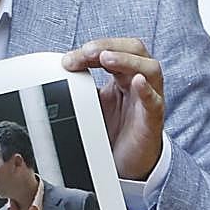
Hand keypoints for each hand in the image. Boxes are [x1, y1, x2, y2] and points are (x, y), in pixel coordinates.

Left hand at [62, 38, 163, 180]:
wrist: (126, 163)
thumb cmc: (113, 129)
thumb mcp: (92, 103)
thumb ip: (80, 88)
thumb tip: (55, 76)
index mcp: (123, 74)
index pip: (112, 50)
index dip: (91, 49)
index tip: (68, 60)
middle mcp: (139, 81)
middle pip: (134, 49)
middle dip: (109, 46)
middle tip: (86, 52)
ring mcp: (149, 98)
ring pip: (150, 68)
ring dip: (126, 60)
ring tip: (106, 58)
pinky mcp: (153, 119)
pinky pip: (155, 100)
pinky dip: (146, 90)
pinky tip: (137, 82)